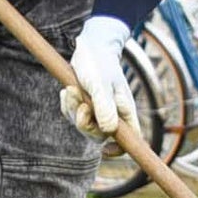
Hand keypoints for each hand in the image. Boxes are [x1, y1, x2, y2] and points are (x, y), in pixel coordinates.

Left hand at [64, 14, 134, 138]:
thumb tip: (108, 131)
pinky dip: (68, 105)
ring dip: (74, 110)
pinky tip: (68, 90)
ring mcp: (97, 110)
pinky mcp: (84, 104)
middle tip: (81, 104)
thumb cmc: (99, 64)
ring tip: (72, 90)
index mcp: (123, 111)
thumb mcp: (101, 84)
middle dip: (85, 123)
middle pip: (98, 136)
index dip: (120, 149)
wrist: (90, 47)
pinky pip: (72, 115)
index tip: (106, 150)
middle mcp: (112, 113)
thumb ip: (104, 107)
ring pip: (83, 126)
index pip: (130, 138)